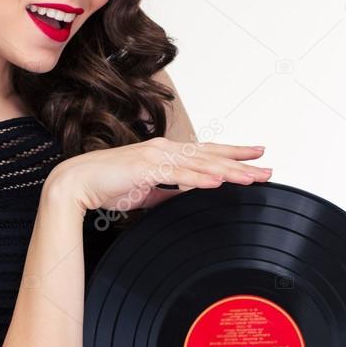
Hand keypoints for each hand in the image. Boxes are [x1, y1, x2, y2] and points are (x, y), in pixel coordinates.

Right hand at [46, 137, 272, 213]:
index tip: (255, 157)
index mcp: (164, 154)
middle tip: (268, 167)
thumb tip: (188, 196)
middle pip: (210, 155)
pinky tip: (218, 181)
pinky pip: (178, 174)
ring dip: (228, 170)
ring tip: (251, 177)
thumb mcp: (146, 191)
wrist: (77, 183)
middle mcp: (164, 150)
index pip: (206, 153)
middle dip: (241, 162)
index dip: (232, 154)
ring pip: (200, 163)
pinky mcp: (145, 168)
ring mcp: (155, 157)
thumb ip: (167, 192)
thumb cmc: (106, 186)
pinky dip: (200, 178)